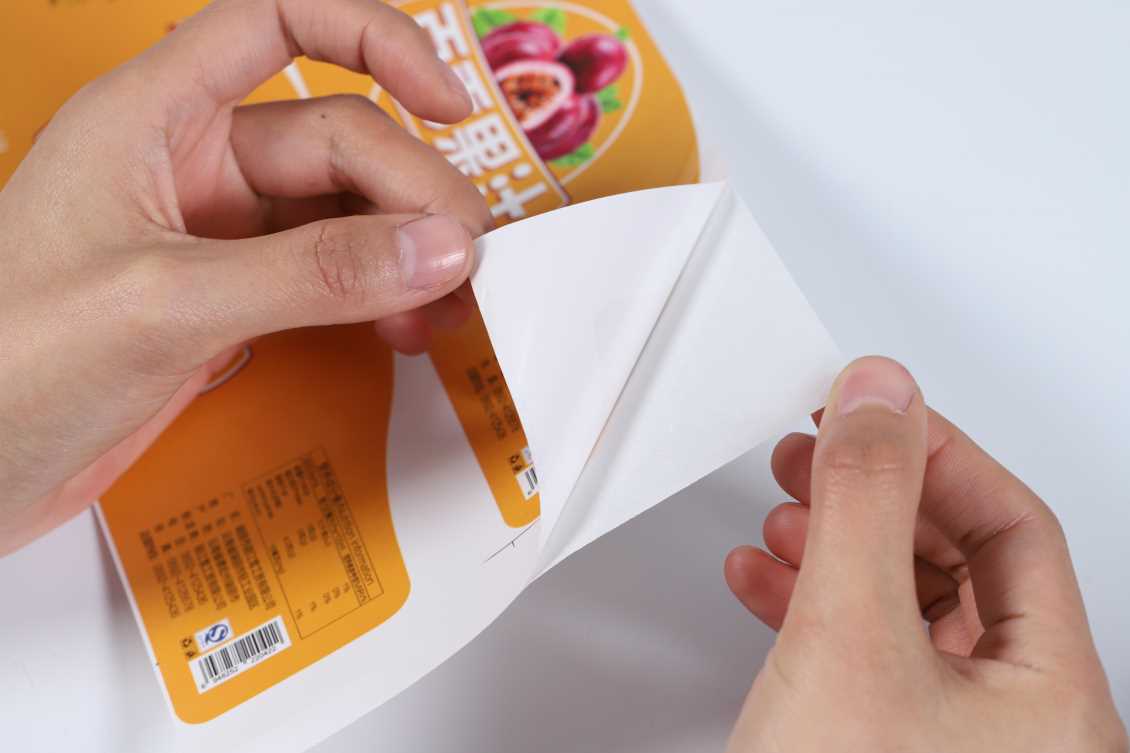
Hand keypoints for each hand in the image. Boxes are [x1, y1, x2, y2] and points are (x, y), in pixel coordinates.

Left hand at [0, 0, 491, 553]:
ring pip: (342, 214)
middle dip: (411, 194)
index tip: (448, 103)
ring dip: (404, 252)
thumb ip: (309, 274)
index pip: (277, 22)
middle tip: (461, 263)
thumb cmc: (8, 367)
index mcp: (152, 118)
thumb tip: (436, 249)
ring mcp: (215, 238)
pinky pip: (326, 277)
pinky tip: (400, 327)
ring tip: (445, 307)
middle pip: (338, 139)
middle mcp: (191, 166)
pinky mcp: (228, 303)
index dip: (373, 40)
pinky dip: (374, 297)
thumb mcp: (166, 306)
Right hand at [724, 357, 1125, 751]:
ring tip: (788, 510)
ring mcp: (949, 740)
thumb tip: (880, 399)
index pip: (1013, 527)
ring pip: (902, 602)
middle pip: (958, 561)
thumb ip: (867, 503)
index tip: (870, 413)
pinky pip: (863, 650)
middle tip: (821, 452)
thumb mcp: (849, 635)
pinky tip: (767, 577)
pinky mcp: (885, 745)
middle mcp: (1014, 722)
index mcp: (1050, 697)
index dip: (936, 454)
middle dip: (872, 497)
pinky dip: (811, 604)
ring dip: (834, 546)